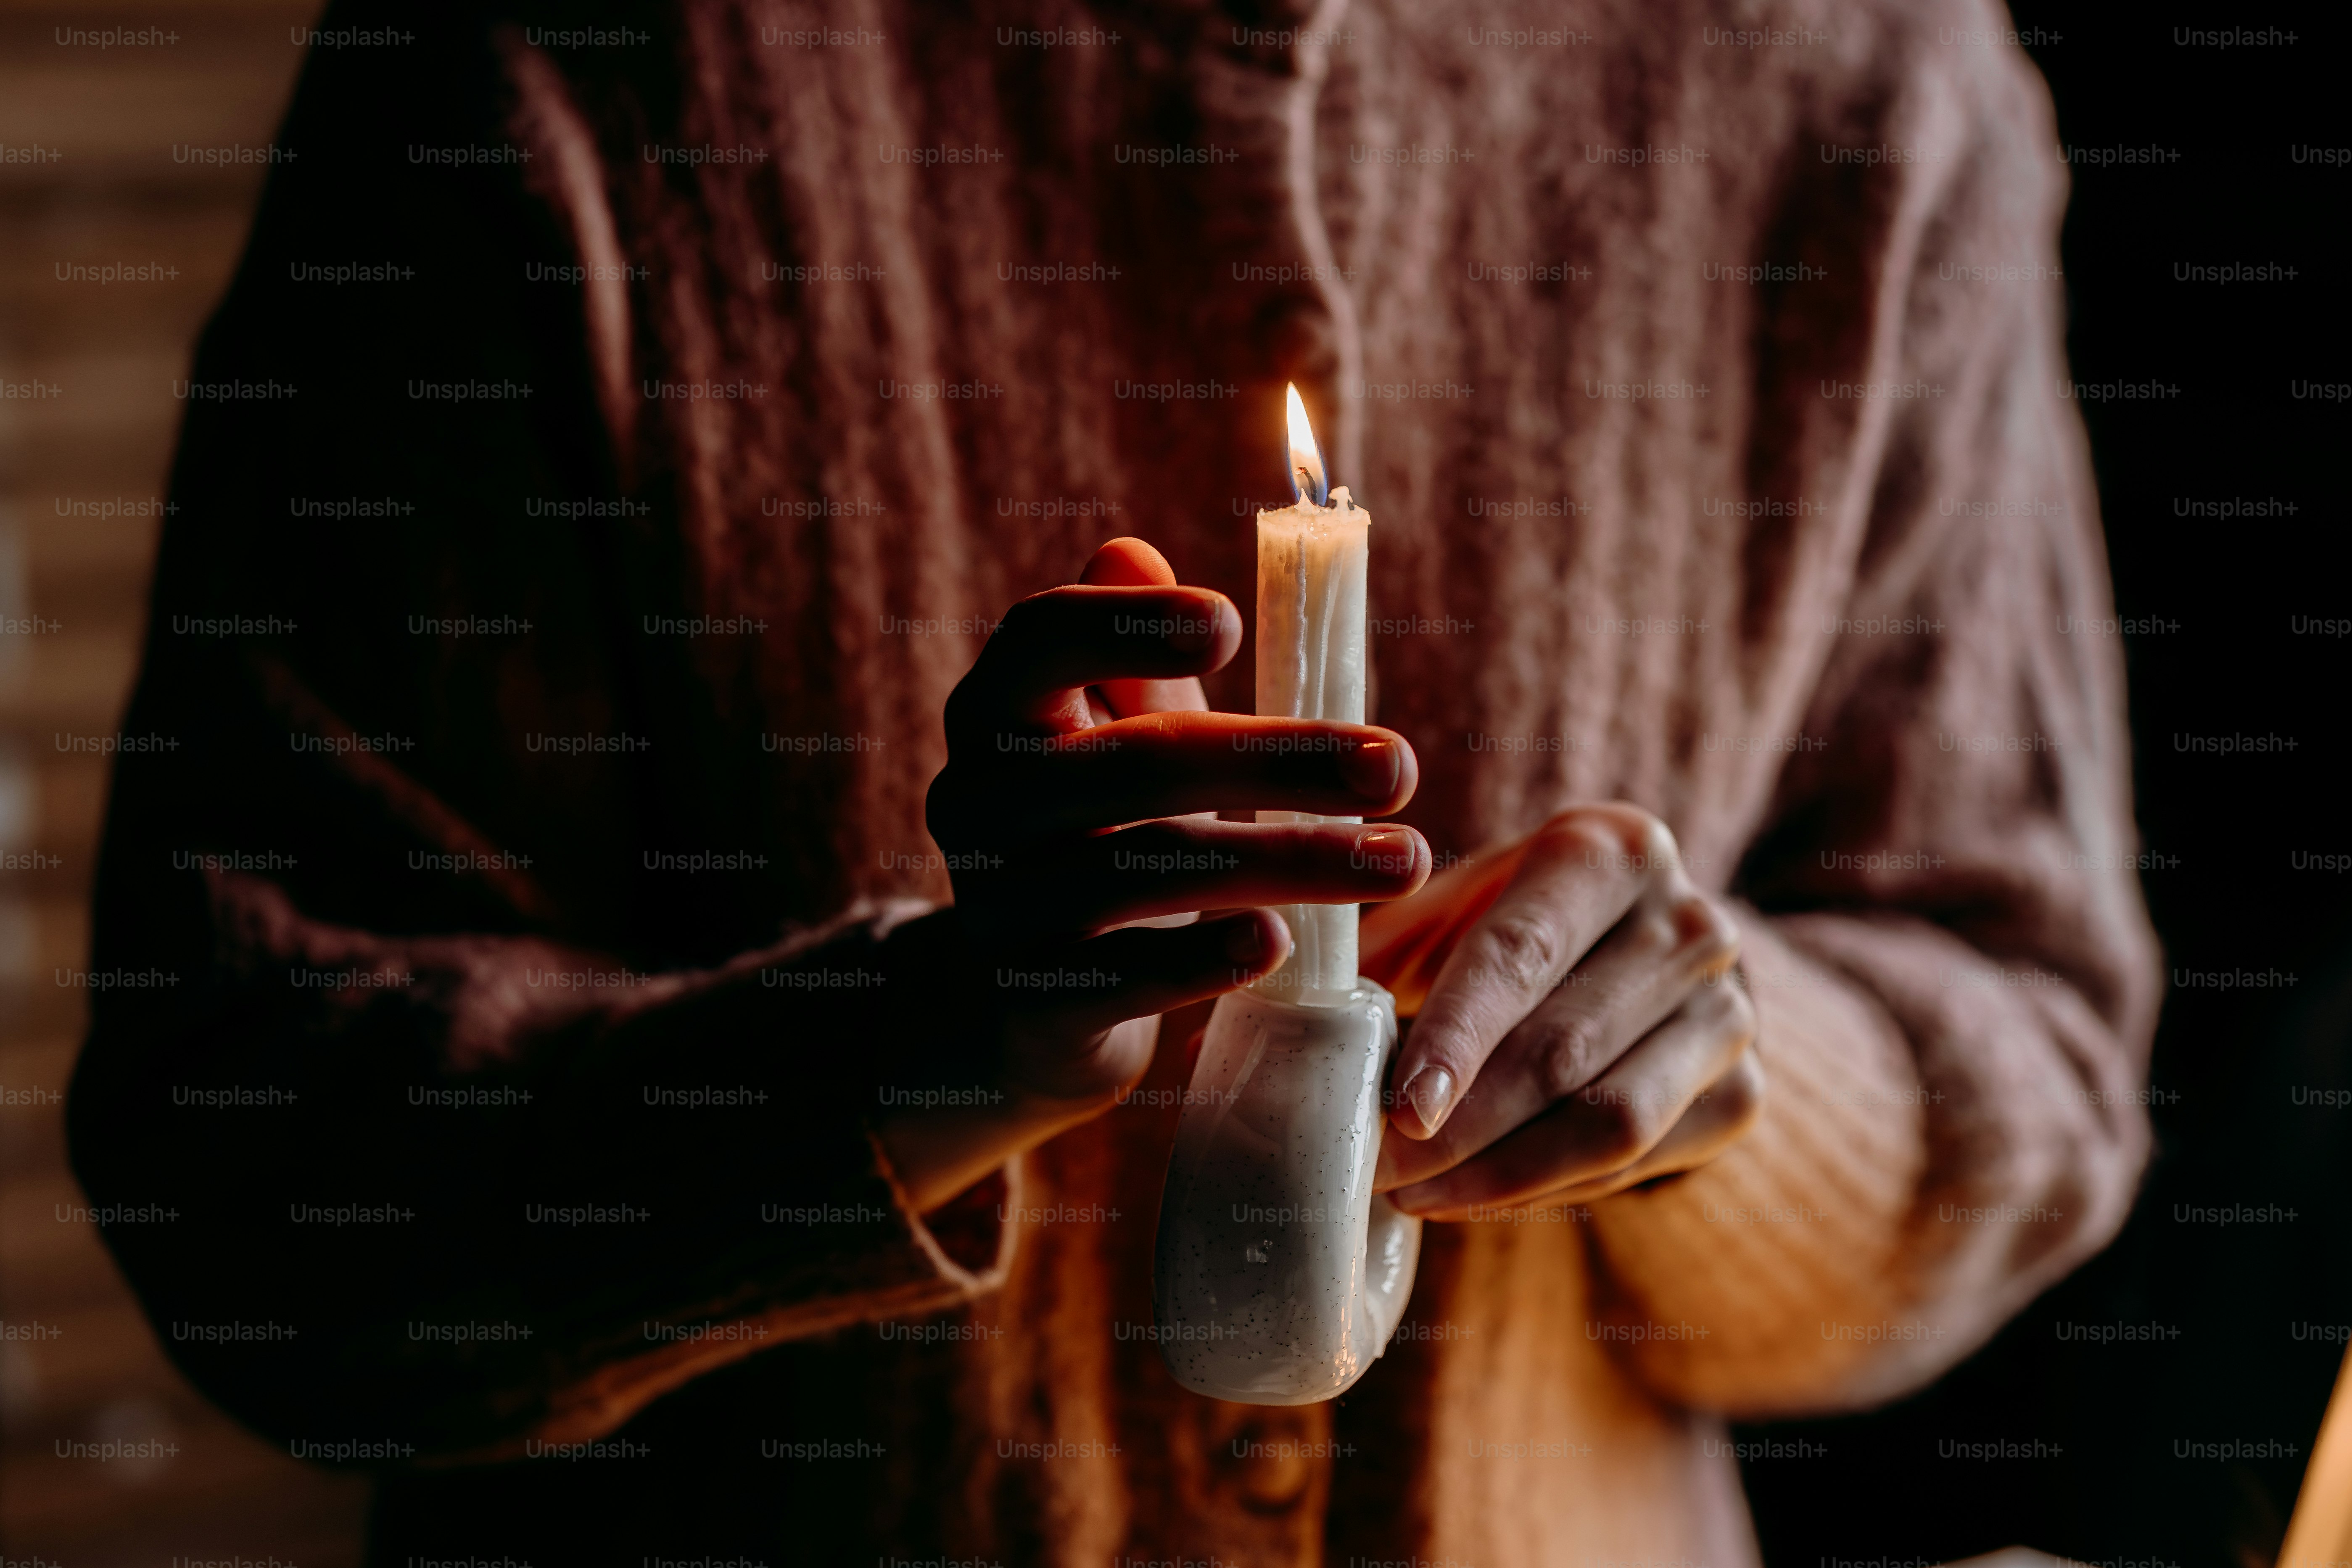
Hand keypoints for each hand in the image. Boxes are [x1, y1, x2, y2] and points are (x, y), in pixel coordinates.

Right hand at [881, 538, 1431, 1209]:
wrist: (1031, 1007)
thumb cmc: (1099, 843)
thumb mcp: (1115, 743)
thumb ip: (1135, 664)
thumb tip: (1134, 552)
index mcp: (997, 714)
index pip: (1042, 636)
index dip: (1130, 622)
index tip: (1234, 620)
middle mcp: (977, 802)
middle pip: (1138, 763)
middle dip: (1283, 762)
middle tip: (1398, 767)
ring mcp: (996, 906)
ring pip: (1152, 868)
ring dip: (1291, 861)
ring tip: (1401, 860)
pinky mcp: (1032, 1000)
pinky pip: (1124, 975)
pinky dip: (1203, 959)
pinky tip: (1280, 942)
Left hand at [1363, 804, 1763, 1218]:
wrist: (1637, 954)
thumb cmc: (1512, 928)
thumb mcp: (1446, 915)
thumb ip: (1369, 960)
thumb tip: (1262, 1033)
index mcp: (1611, 850)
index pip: (1522, 953)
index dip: (1457, 1037)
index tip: (1399, 1109)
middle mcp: (1691, 924)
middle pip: (1562, 1048)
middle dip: (1459, 1125)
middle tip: (1374, 1170)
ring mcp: (1729, 1013)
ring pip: (1609, 1121)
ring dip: (1498, 1173)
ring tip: (1410, 1195)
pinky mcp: (1741, 1093)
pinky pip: (1636, 1167)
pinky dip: (1544, 1190)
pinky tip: (1474, 1193)